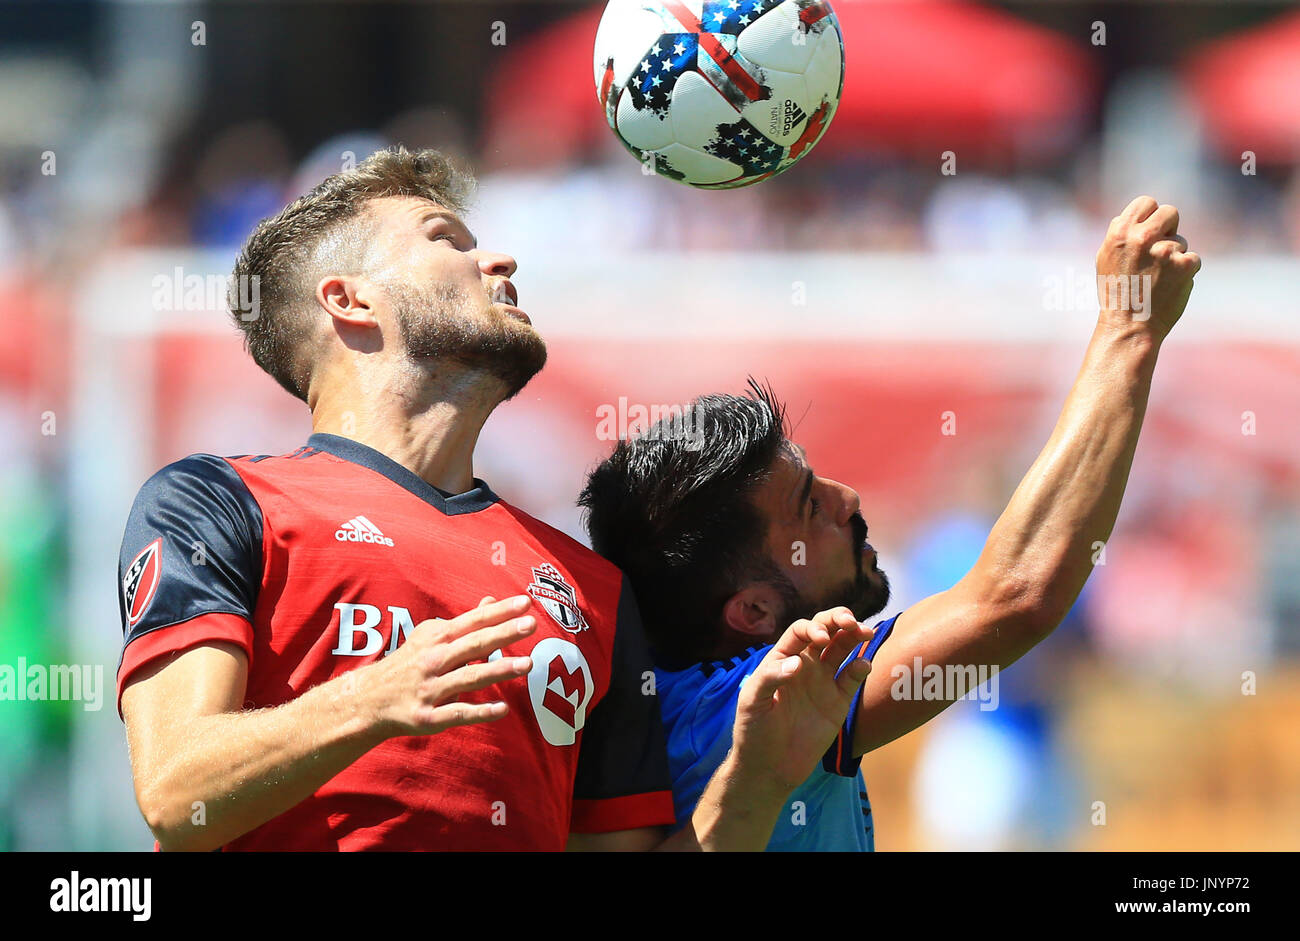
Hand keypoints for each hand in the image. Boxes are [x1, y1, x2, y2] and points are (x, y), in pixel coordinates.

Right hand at [362, 594, 535, 735]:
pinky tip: (503, 709)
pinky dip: (480, 712)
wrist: (369, 699)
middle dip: (503, 633)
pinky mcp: (427, 717)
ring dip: (499, 670)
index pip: (473, 621)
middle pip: (473, 644)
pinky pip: (458, 713)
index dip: (500, 611)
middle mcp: (433, 660)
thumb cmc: (410, 663)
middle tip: (531, 624)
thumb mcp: (432, 637)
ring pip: (469, 678)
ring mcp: (430, 689)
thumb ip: (465, 623)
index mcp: (436, 638)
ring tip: (527, 663)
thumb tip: (492, 601)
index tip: (526, 603)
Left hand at [729, 607, 873, 796]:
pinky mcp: (838, 701)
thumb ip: (770, 679)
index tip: (820, 638)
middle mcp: (804, 665)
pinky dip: (861, 667)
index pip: (800, 631)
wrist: (770, 768)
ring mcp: (823, 682)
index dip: (812, 628)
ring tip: (865, 631)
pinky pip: (853, 677)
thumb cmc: (753, 732)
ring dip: (854, 636)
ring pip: (843, 649)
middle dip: (838, 620)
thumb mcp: (752, 703)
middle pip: (825, 631)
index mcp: (782, 659)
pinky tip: (863, 665)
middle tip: (851, 621)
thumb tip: (797, 664)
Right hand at [1095, 195, 1200, 340]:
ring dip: (1175, 256)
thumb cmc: (1116, 293)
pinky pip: (1192, 259)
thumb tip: (1136, 216)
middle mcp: (1142, 237)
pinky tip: (1170, 286)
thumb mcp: (1106, 258)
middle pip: (1170, 212)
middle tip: (1160, 250)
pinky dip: (1185, 272)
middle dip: (1169, 228)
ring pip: (1181, 241)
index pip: (1146, 202)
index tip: (1150, 229)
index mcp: (1120, 232)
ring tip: (1158, 279)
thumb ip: (1121, 234)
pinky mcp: (1185, 265)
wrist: (1129, 326)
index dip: (1150, 215)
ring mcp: (1166, 250)